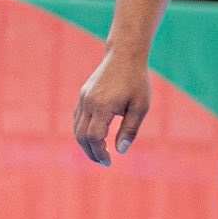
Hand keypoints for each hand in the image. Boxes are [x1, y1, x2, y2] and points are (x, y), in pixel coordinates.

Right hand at [73, 49, 150, 165]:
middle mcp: (88, 103)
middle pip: (81, 136)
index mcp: (102, 106)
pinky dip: (83, 131)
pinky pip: (77, 118)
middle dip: (91, 152)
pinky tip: (94, 138)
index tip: (109, 163)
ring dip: (85, 144)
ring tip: (100, 154)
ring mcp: (83, 99)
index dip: (99, 153)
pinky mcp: (84, 95)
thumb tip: (121, 151)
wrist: (125, 55)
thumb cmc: (136, 81)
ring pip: (77, 128)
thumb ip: (130, 129)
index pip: (94, 137)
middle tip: (104, 162)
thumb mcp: (140, 106)